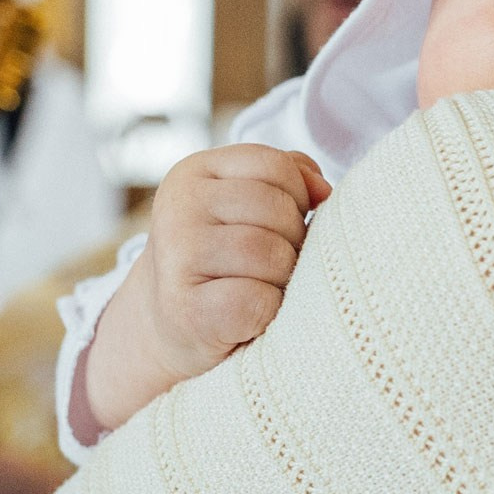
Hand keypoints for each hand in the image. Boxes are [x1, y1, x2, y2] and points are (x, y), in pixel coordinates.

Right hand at [82, 144, 331, 434]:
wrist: (170, 327)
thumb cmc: (225, 261)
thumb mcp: (245, 207)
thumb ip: (287, 180)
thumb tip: (323, 189)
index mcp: (194, 173)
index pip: (276, 166)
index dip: (297, 197)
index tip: (282, 225)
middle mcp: (178, 207)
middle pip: (276, 209)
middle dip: (292, 240)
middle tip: (273, 264)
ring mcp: (177, 256)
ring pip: (269, 253)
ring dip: (283, 277)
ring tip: (264, 286)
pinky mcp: (186, 308)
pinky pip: (257, 299)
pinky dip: (268, 310)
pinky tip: (252, 313)